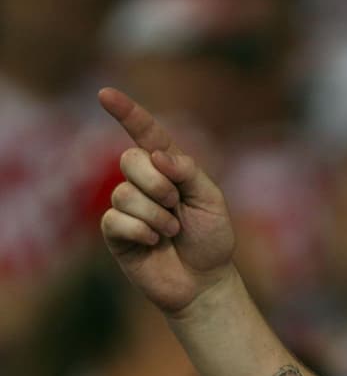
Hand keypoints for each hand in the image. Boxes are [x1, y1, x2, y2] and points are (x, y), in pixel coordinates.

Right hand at [98, 87, 236, 313]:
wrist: (205, 281)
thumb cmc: (212, 239)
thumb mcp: (212, 201)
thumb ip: (189, 172)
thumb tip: (157, 155)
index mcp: (169, 169)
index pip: (145, 134)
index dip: (127, 113)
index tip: (105, 94)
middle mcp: (144, 183)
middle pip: (129, 159)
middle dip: (156, 183)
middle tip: (176, 205)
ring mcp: (127, 206)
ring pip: (124, 193)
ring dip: (155, 215)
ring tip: (172, 232)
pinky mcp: (116, 232)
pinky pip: (116, 219)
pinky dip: (142, 230)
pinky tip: (154, 242)